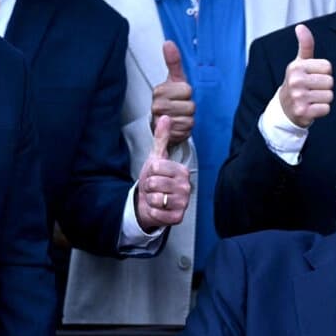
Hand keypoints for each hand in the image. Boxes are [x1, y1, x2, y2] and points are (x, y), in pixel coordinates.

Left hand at [135, 116, 190, 232]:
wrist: (150, 202)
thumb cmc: (155, 180)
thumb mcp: (156, 157)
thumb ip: (161, 138)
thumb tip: (165, 117)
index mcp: (182, 171)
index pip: (156, 167)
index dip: (150, 172)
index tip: (155, 175)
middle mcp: (186, 186)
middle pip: (154, 182)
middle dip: (149, 186)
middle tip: (155, 188)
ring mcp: (183, 203)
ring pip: (155, 198)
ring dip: (151, 199)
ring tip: (156, 198)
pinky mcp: (177, 217)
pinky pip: (157, 213)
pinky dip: (153, 212)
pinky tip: (158, 209)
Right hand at [150, 40, 194, 146]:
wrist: (164, 124)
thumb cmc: (172, 99)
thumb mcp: (175, 80)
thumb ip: (173, 61)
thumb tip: (168, 43)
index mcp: (159, 90)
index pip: (187, 90)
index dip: (188, 93)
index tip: (180, 95)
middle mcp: (157, 106)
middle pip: (190, 106)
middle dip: (189, 108)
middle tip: (181, 108)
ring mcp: (160, 122)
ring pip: (189, 120)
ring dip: (188, 120)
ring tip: (179, 117)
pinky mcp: (165, 135)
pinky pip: (185, 132)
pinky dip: (185, 130)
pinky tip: (178, 127)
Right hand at [278, 24, 333, 127]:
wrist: (285, 109)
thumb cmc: (297, 83)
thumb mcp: (299, 63)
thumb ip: (305, 45)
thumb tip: (301, 27)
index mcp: (296, 67)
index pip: (328, 67)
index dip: (324, 73)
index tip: (313, 77)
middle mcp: (296, 81)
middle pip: (330, 82)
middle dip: (325, 87)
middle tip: (313, 90)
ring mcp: (298, 97)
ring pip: (329, 96)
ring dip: (324, 99)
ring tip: (312, 99)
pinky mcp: (303, 112)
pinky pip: (326, 109)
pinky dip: (322, 110)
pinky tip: (312, 108)